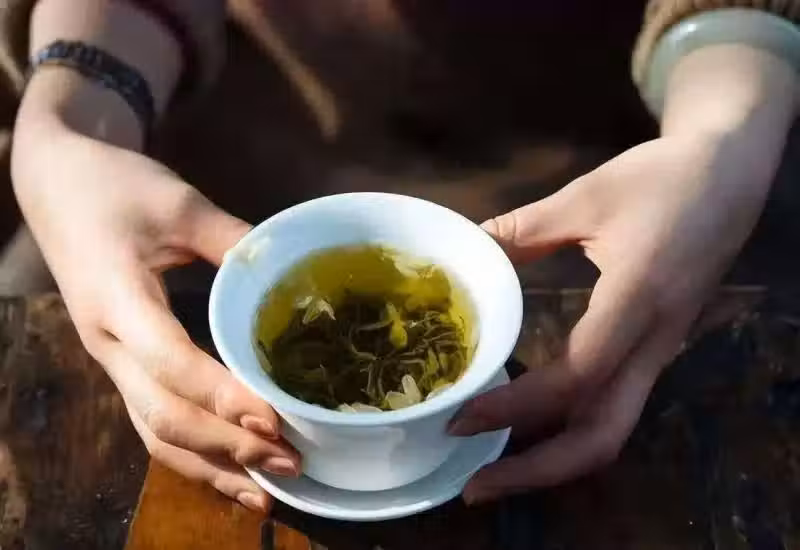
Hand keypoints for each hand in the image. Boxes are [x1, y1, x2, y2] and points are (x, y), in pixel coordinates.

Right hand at [13, 128, 299, 511]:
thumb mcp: (178, 204)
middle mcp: (108, 344)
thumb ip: (234, 240)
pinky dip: (194, 452)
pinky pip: (153, 420)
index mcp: (118, 300)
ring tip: (268, 487)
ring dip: (211, 466)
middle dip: (227, 446)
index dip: (221, 395)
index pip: (170, 361)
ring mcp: (111, 360)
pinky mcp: (122, 364)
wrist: (55, 184)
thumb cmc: (113, 187)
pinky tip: (231, 469)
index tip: (274, 419)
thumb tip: (291, 272)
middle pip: (162, 415)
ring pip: (154, 433)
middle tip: (290, 461)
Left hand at [449, 130, 780, 502]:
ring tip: (493, 468)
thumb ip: (521, 230)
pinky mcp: (656, 351)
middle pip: (602, 435)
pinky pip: (615, 407)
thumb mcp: (584, 198)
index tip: (461, 418)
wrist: (730, 176)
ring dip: (552, 460)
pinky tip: (528, 427)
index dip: (517, 406)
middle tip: (474, 484)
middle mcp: (653, 343)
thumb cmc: (660, 180)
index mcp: (637, 301)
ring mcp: (660, 353)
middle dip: (537, 470)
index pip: (576, 377)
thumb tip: (466, 250)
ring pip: (612, 430)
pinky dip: (569, 431)